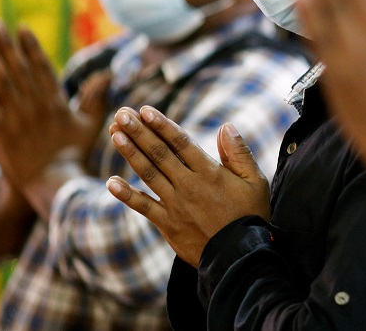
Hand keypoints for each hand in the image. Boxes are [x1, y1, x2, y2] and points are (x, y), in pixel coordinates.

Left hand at [0, 22, 109, 196]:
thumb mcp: (90, 124)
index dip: (31, 47)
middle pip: (18, 68)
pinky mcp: (0, 133)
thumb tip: (107, 74)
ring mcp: (16, 118)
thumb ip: (96, 97)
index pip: (42, 67)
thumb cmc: (74, 154)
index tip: (22, 28)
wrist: (54, 182)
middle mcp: (34, 105)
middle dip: (7, 45)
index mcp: (56, 101)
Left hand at [106, 106, 270, 266]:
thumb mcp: (254, 181)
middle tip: (122, 114)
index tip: (145, 110)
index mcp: (209, 172)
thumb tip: (226, 126)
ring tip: (114, 134)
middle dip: (139, 131)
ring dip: (130, 153)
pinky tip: (111, 182)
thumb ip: (239, 153)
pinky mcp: (168, 224)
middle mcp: (188, 185)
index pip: (181, 142)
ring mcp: (175, 205)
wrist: (239, 256)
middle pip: (159, 153)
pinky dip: (127, 195)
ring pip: (148, 174)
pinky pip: (144, 207)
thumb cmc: (250, 215)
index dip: (162, 124)